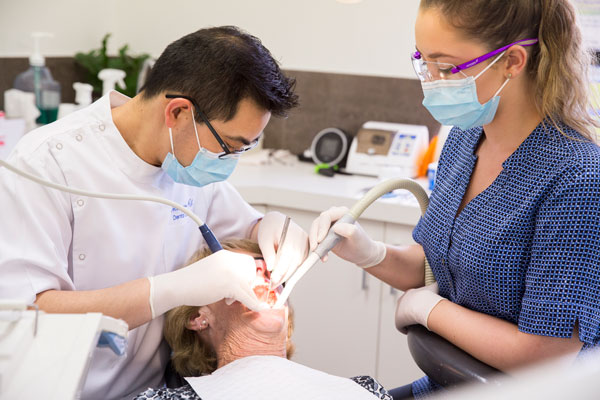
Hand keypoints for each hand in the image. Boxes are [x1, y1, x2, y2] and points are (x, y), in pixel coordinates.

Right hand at [149, 250, 265, 317]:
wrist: (177, 286)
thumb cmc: (192, 282)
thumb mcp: (212, 271)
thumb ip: (227, 273)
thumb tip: (245, 283)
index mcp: (225, 255)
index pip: (247, 262)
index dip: (247, 275)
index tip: (240, 285)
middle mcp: (230, 260)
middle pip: (251, 272)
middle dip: (246, 284)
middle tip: (232, 294)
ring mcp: (230, 272)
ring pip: (249, 286)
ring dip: (244, 295)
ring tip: (227, 300)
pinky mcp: (230, 285)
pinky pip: (248, 296)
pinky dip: (255, 304)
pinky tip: (261, 309)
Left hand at [257, 211, 308, 286]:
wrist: (277, 220)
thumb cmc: (269, 229)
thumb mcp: (264, 240)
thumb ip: (268, 254)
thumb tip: (272, 268)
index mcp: (290, 238)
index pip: (286, 260)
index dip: (279, 273)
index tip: (272, 282)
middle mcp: (301, 241)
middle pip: (293, 264)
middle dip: (283, 276)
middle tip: (273, 285)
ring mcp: (306, 244)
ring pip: (298, 264)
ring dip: (288, 273)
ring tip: (277, 279)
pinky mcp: (307, 246)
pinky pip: (301, 261)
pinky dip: (293, 267)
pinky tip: (284, 272)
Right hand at [309, 206, 385, 267]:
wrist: (362, 253)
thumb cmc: (362, 244)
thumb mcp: (358, 238)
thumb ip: (350, 231)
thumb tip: (337, 227)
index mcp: (342, 213)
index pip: (326, 216)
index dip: (322, 227)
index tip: (320, 240)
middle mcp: (333, 217)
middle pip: (318, 223)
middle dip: (314, 236)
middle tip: (315, 249)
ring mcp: (328, 225)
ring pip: (314, 231)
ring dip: (314, 243)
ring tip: (319, 255)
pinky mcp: (324, 234)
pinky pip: (315, 239)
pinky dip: (316, 248)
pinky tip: (323, 257)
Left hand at [395, 283, 443, 333]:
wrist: (424, 305)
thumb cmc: (431, 297)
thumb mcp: (435, 287)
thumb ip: (438, 284)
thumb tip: (444, 281)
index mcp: (410, 293)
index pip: (413, 299)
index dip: (418, 305)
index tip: (424, 309)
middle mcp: (402, 300)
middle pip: (406, 308)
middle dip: (412, 312)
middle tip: (422, 318)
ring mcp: (398, 310)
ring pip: (403, 317)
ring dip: (408, 321)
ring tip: (417, 326)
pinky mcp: (398, 321)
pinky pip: (401, 326)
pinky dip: (405, 329)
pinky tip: (410, 331)